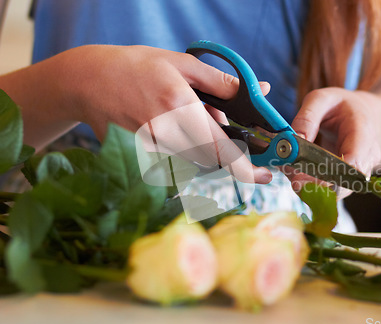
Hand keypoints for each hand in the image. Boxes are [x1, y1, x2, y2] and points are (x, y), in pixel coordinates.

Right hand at [48, 45, 272, 183]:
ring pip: (193, 163)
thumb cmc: (137, 67)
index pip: (222, 150)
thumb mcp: (182, 64)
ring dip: (201, 148)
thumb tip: (261, 91)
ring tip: (182, 119)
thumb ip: (223, 82)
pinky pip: (173, 163)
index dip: (247, 170)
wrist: (89, 81)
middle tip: (213, 124)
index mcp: (179, 106)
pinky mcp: (137, 159)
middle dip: (224, 150)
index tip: (266, 177)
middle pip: (211, 160)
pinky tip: (167, 127)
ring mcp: (149, 150)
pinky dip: (182, 151)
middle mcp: (164, 133)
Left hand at [287, 87, 380, 199]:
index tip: (304, 177)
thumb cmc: (341, 105)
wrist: (363, 114)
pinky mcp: (350, 178)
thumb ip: (307, 117)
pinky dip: (314, 185)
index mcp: (363, 131)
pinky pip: (333, 188)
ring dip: (313, 187)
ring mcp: (362, 170)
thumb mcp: (322, 99)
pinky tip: (296, 176)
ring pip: (338, 189)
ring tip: (291, 175)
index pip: (353, 161)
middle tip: (292, 181)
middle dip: (316, 185)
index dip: (330, 174)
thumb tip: (293, 141)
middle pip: (345, 181)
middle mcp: (368, 155)